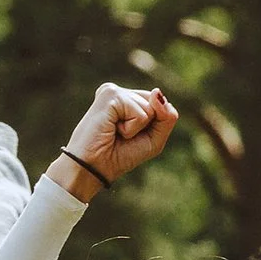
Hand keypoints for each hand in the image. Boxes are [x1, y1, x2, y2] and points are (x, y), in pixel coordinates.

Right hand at [51, 82, 178, 198]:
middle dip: (146, 126)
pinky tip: (112, 129)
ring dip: (137, 128)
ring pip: (150, 107)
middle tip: (122, 135)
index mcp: (126, 99)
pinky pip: (141, 113)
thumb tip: (156, 91)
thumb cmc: (119, 156)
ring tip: (115, 132)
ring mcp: (113, 91)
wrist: (93, 168)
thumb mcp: (154, 139)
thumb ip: (167, 116)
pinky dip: (131, 128)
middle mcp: (119, 92)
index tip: (129, 136)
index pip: (158, 104)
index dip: (152, 126)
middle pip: (156, 103)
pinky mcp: (110, 95)